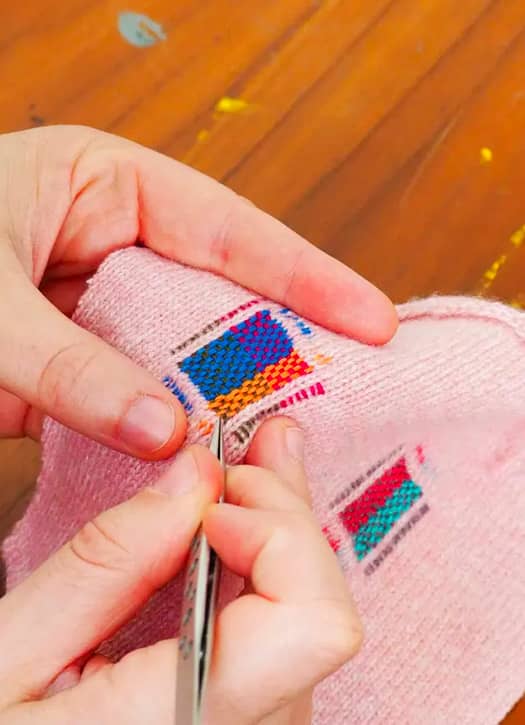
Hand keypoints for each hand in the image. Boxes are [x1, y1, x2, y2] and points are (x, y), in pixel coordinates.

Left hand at [0, 125, 396, 458]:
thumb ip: (72, 367)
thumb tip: (164, 430)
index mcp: (107, 183)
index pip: (229, 228)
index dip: (307, 275)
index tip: (371, 318)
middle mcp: (114, 241)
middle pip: (220, 293)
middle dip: (279, 342)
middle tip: (344, 386)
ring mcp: (99, 303)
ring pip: (184, 352)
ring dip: (224, 396)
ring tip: (286, 432)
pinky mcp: (77, 359)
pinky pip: (141, 391)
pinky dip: (169, 427)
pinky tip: (204, 457)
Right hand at [0, 417, 361, 723]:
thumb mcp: (11, 649)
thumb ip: (106, 561)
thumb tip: (197, 472)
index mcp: (182, 724)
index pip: (312, 623)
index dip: (278, 538)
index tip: (213, 503)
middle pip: (319, 607)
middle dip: (277, 513)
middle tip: (231, 458)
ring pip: (312, 617)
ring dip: (276, 532)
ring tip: (244, 475)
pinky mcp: (250, 717)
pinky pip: (292, 635)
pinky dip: (269, 567)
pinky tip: (240, 528)